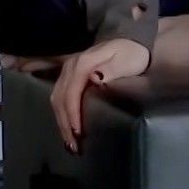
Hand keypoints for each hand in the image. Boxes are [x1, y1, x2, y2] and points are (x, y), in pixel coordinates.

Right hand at [49, 37, 149, 151]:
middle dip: (65, 123)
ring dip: (61, 121)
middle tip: (74, 145)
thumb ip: (112, 69)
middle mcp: (71, 66)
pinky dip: (61, 115)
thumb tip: (94, 78)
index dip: (72, 112)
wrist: (132, 43)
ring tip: (70, 142)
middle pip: (60, 96)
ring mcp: (68, 71)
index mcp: (84, 62)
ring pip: (57, 98)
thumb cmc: (132, 55)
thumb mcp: (127, 60)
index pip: (72, 89)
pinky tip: (67, 128)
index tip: (78, 132)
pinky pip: (60, 97)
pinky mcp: (69, 77)